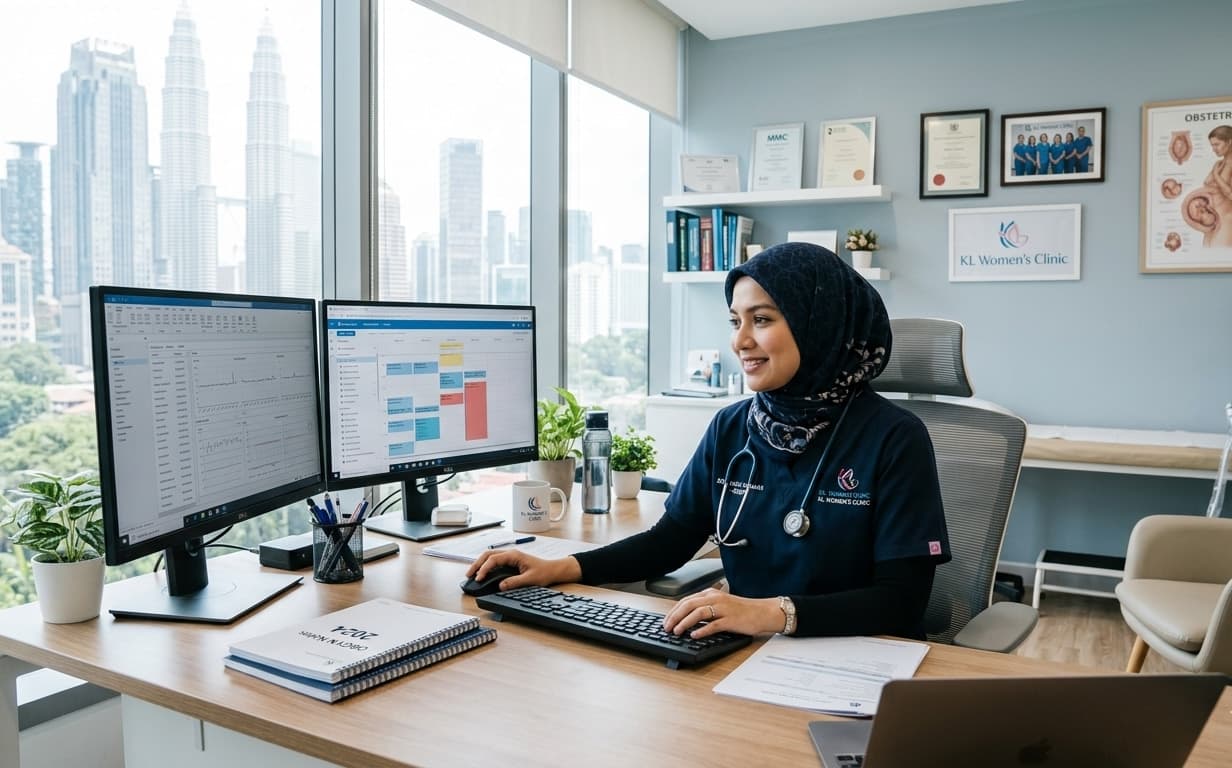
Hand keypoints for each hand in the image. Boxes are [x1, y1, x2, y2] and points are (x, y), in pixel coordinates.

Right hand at [465, 550, 581, 591]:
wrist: (553, 570)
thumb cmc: (544, 572)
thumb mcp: (530, 579)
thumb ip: (515, 582)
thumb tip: (500, 586)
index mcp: (514, 555)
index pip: (493, 559)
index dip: (484, 568)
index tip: (479, 578)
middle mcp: (510, 554)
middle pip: (488, 555)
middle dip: (477, 564)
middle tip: (469, 575)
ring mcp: (510, 557)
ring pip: (490, 557)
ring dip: (480, 564)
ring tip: (472, 574)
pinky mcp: (511, 562)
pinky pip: (495, 561)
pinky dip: (486, 566)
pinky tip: (482, 573)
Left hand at [662, 587, 783, 638]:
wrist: (763, 612)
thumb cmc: (742, 610)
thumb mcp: (720, 604)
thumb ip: (705, 607)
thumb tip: (685, 618)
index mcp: (710, 594)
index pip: (686, 600)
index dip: (673, 611)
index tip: (665, 621)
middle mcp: (715, 598)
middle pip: (689, 605)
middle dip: (674, 616)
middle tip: (666, 628)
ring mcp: (723, 609)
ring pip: (698, 613)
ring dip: (684, 623)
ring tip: (677, 632)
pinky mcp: (731, 620)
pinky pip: (713, 625)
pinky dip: (702, 630)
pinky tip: (694, 635)